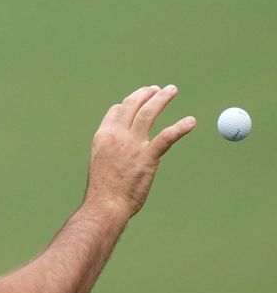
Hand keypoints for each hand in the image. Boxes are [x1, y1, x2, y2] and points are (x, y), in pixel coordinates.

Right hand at [86, 85, 195, 217]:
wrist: (105, 203)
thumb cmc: (104, 188)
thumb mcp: (101, 160)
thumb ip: (111, 147)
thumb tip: (120, 144)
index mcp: (103, 135)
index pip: (116, 110)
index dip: (128, 102)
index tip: (139, 99)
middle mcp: (117, 134)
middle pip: (133, 105)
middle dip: (146, 94)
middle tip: (157, 89)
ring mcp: (133, 144)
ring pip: (149, 113)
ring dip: (161, 98)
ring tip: (171, 90)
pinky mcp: (148, 156)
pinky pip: (167, 137)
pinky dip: (180, 127)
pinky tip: (190, 122)